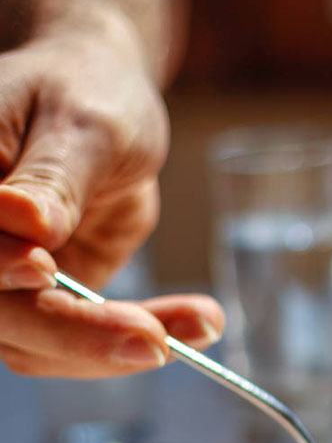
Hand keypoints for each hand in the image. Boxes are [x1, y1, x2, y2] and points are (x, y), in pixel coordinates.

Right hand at [0, 4, 222, 377]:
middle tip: (156, 340)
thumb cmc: (84, 92)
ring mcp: (8, 285)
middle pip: (4, 317)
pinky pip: (89, 345)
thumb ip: (53, 179)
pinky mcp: (52, 304)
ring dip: (122, 350)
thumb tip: (25, 220)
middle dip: (79, 334)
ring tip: (200, 324)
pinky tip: (198, 325)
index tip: (44, 265)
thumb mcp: (80, 125)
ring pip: (42, 348)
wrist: (103, 103)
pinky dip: (143, 339)